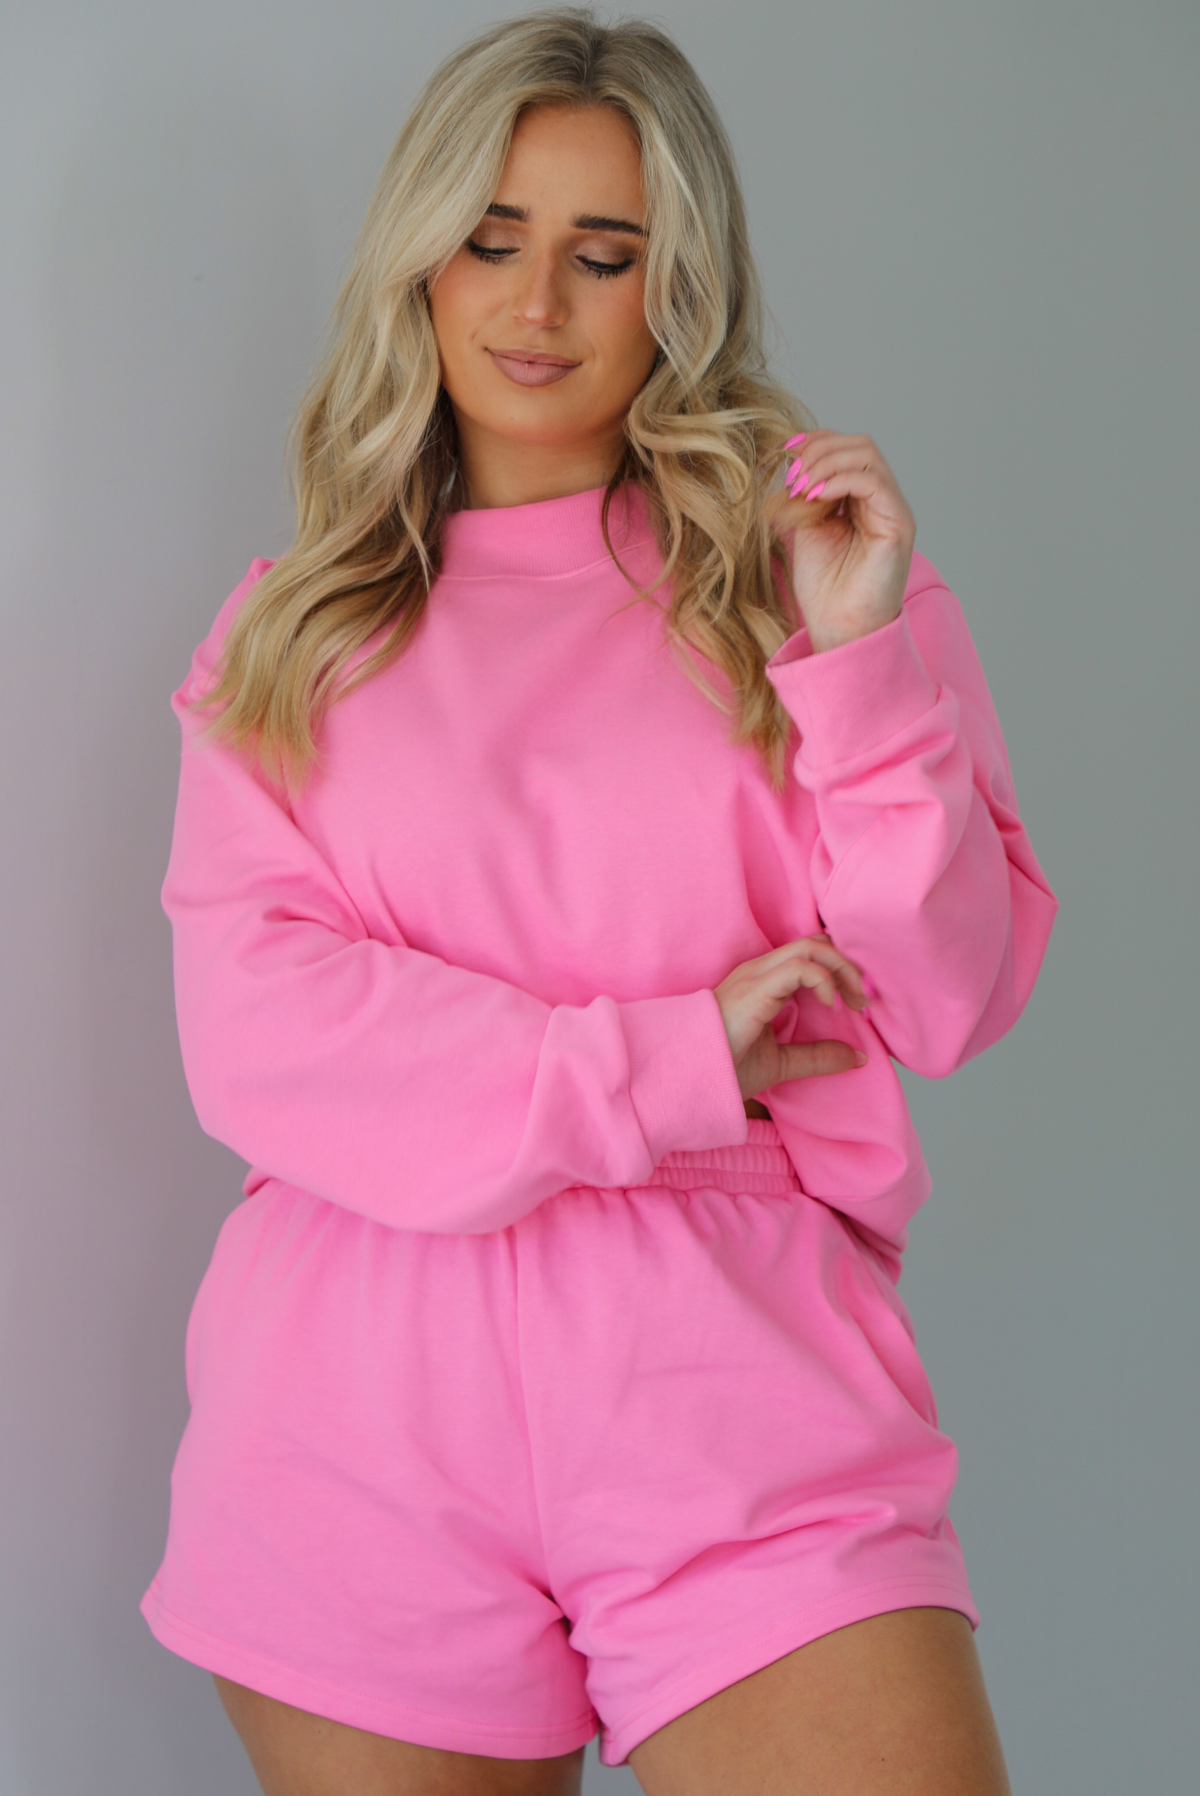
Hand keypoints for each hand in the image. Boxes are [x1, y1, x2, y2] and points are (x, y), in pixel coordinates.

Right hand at [714, 936, 869, 1104]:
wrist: (690, 1078)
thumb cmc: (723, 1068)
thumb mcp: (781, 1063)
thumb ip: (817, 1057)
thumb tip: (858, 1057)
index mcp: (763, 982)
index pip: (808, 953)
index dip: (839, 970)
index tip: (856, 1004)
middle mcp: (759, 971)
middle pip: (815, 943)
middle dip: (847, 966)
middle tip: (862, 1000)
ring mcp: (756, 976)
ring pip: (811, 947)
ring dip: (842, 969)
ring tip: (852, 1000)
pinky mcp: (755, 988)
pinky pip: (800, 967)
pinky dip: (824, 980)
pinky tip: (829, 1004)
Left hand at [768, 430, 915, 653]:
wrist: (838, 627)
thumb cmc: (824, 587)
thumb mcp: (806, 528)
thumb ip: (805, 494)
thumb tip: (790, 461)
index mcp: (861, 499)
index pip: (846, 448)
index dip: (816, 443)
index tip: (784, 454)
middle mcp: (882, 500)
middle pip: (859, 445)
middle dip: (820, 451)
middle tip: (792, 474)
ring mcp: (894, 510)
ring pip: (867, 456)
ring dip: (827, 463)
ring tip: (802, 486)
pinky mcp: (899, 524)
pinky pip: (873, 481)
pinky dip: (840, 480)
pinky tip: (816, 496)